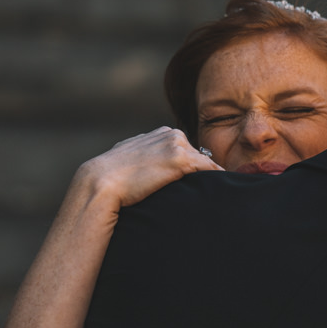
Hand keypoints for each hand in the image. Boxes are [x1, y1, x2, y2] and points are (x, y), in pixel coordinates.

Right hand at [75, 126, 223, 210]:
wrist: (101, 182)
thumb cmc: (110, 177)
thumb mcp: (129, 159)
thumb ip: (144, 158)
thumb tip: (147, 170)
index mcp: (160, 133)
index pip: (186, 149)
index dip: (194, 169)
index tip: (202, 183)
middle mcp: (170, 134)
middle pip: (200, 155)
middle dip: (205, 172)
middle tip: (217, 191)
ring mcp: (177, 145)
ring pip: (207, 163)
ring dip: (213, 178)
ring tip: (223, 194)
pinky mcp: (182, 159)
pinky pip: (211, 170)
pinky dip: (219, 180)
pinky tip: (225, 191)